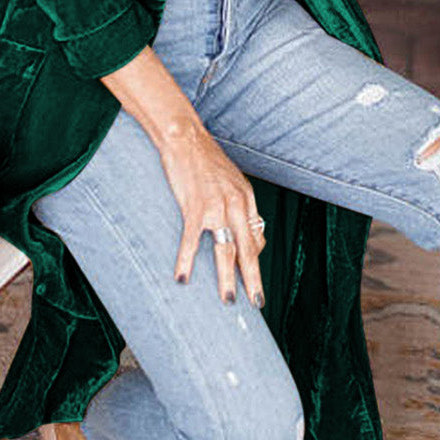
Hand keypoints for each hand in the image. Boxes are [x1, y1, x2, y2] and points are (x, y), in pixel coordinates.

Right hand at [158, 122, 265, 306]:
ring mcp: (216, 207)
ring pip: (225, 250)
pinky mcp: (194, 206)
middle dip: (253, 279)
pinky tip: (182, 277)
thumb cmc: (206, 159)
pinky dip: (186, 261)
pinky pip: (191, 240)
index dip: (254, 261)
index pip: (256, 238)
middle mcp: (236, 205)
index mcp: (246, 199)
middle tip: (256, 301)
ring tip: (227, 298)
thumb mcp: (232, 181)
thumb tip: (244, 229)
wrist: (186, 138)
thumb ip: (239, 205)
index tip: (251, 280)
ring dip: (227, 278)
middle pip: (247, 250)